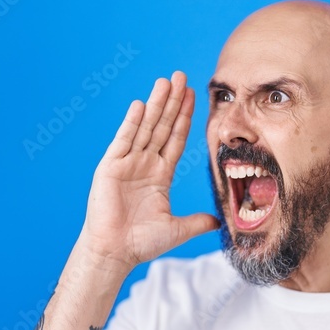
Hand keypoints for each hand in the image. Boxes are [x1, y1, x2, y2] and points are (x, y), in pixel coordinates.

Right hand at [79, 71, 219, 271]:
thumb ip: (197, 222)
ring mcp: (126, 164)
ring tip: (165, 81)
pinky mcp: (110, 168)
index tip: (194, 96)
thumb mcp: (176, 230)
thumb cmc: (140, 243)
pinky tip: (141, 105)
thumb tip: (219, 221)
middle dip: (172, 102)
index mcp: (159, 176)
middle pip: (162, 126)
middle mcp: (144, 165)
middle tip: (181, 76)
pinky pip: (123, 141)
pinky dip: (132, 123)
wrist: (115, 252)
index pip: (175, 139)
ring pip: (145, 128)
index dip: (185, 118)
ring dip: (155, 105)